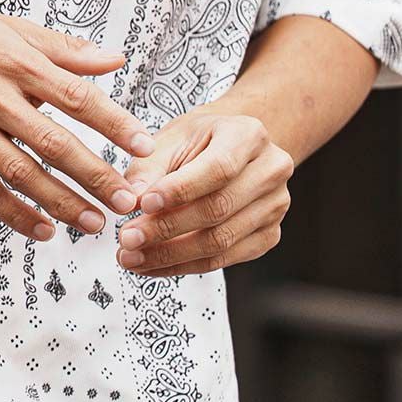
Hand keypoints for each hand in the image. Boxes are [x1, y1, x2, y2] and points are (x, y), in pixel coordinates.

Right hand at [0, 0, 155, 242]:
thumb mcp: (4, 26)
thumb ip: (59, 48)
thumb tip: (112, 60)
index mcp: (13, 60)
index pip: (76, 95)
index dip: (113, 122)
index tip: (143, 146)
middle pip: (54, 143)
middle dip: (96, 175)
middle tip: (129, 199)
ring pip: (22, 172)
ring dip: (62, 202)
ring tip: (94, 222)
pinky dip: (14, 212)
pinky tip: (42, 228)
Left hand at [114, 109, 293, 276]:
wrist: (229, 148)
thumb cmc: (197, 140)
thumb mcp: (170, 138)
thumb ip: (149, 167)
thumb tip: (131, 201)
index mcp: (249, 135)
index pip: (217, 169)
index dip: (179, 191)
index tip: (142, 205)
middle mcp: (271, 170)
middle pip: (218, 209)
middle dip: (166, 229)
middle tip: (127, 239)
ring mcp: (275, 206)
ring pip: (221, 241)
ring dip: (170, 255)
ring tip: (131, 257)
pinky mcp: (269, 236)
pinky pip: (225, 259)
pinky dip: (184, 266)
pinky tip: (153, 265)